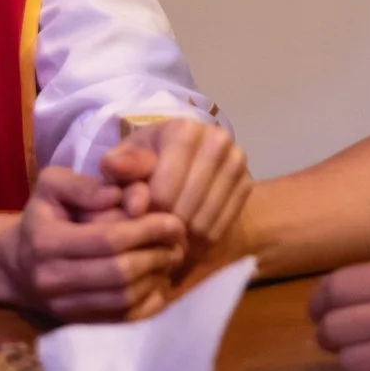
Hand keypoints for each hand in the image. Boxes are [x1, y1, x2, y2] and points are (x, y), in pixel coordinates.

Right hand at [6, 166, 186, 320]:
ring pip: (123, 298)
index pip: (107, 239)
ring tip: (172, 257)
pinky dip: (148, 302)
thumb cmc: (43, 216)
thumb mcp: (52, 186)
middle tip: (179, 241)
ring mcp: (64, 307)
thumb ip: (83, 185)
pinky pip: (122, 319)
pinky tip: (159, 281)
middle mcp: (52, 279)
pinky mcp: (77, 323)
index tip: (173, 221)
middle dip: (156, 255)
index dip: (146, 230)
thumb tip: (117, 195)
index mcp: (46, 241)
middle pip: (119, 273)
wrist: (16, 264)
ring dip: (156, 278)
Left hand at [98, 118, 250, 256]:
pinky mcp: (248, 182)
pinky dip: (201, 240)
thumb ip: (122, 177)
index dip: (150, 209)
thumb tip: (135, 204)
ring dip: (183, 238)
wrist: (179, 164)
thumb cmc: (143, 163)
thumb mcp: (123, 164)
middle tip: (153, 235)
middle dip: (167, 225)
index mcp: (184, 129)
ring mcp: (237, 160)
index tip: (140, 219)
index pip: (166, 186)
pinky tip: (185, 240)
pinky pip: (223, 225)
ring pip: (207, 219)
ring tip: (166, 241)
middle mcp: (217, 139)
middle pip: (189, 204)